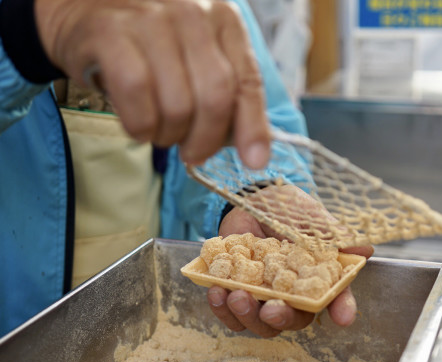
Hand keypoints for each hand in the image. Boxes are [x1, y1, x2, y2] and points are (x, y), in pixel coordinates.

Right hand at [35, 0, 270, 167]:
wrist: (83, 12)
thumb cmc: (149, 48)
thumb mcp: (196, 61)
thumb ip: (226, 97)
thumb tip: (252, 151)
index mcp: (223, 20)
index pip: (247, 82)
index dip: (253, 128)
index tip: (254, 162)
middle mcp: (192, 12)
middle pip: (215, 97)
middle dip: (206, 139)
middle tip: (191, 153)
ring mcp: (150, 19)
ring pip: (177, 103)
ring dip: (168, 135)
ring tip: (159, 133)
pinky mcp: (110, 31)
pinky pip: (136, 94)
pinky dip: (139, 124)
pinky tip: (138, 127)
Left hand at [208, 185, 373, 337]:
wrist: (252, 199)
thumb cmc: (288, 209)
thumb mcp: (311, 218)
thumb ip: (332, 235)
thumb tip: (364, 249)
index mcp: (316, 278)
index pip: (334, 298)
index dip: (342, 309)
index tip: (343, 318)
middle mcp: (292, 293)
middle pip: (293, 321)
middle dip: (281, 318)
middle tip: (271, 307)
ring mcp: (263, 296)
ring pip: (259, 324)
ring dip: (246, 315)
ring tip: (235, 295)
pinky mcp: (236, 292)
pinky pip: (229, 314)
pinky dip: (221, 308)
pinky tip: (216, 291)